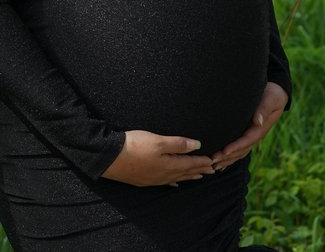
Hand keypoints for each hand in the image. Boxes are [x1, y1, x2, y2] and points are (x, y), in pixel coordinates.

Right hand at [101, 129, 215, 186]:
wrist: (111, 158)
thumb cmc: (135, 146)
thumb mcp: (158, 141)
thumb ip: (178, 144)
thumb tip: (197, 145)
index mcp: (169, 165)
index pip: (190, 163)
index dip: (202, 162)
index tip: (213, 162)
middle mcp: (163, 175)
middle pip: (185, 172)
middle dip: (199, 170)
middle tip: (212, 171)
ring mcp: (154, 179)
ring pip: (176, 178)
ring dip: (188, 176)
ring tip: (198, 177)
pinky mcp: (145, 180)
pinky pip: (165, 182)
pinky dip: (173, 181)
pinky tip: (175, 183)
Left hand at [210, 82, 288, 170]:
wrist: (277, 94)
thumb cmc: (272, 94)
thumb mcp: (271, 99)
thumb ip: (264, 109)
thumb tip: (258, 122)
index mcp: (261, 128)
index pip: (247, 140)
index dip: (236, 147)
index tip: (224, 151)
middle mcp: (256, 135)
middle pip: (241, 150)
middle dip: (227, 157)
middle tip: (212, 161)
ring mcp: (252, 136)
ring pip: (239, 152)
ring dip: (226, 159)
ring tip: (212, 164)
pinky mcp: (247, 133)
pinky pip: (238, 148)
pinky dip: (229, 156)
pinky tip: (220, 160)